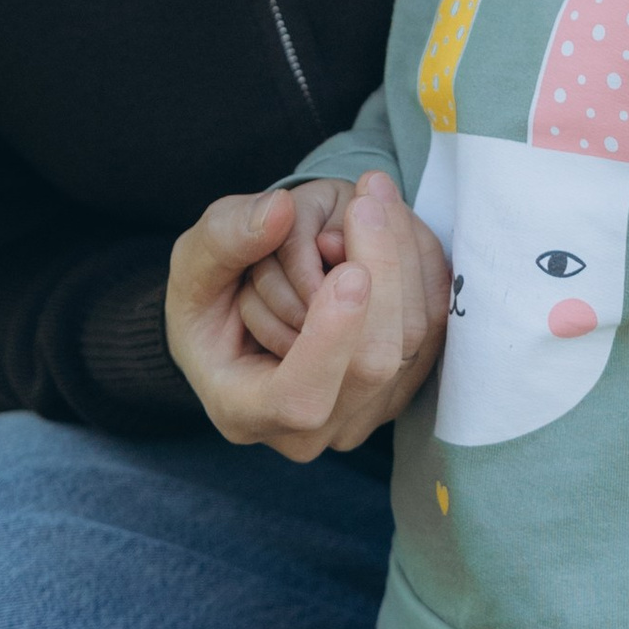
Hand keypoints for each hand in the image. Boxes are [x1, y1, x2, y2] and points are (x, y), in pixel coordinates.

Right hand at [168, 169, 447, 460]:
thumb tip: (279, 211)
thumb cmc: (210, 299)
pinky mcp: (402, 385)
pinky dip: (421, 265)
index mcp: (244, 411)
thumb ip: (224, 239)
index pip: (300, 398)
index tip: (351, 273)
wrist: (242, 320)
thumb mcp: (193, 264)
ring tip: (372, 196)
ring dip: (403, 256)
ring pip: (415, 341)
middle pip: (372, 364)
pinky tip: (393, 221)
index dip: (330, 341)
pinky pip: (436, 324)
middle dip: (381, 272)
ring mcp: (363, 414)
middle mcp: (311, 432)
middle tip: (365, 198)